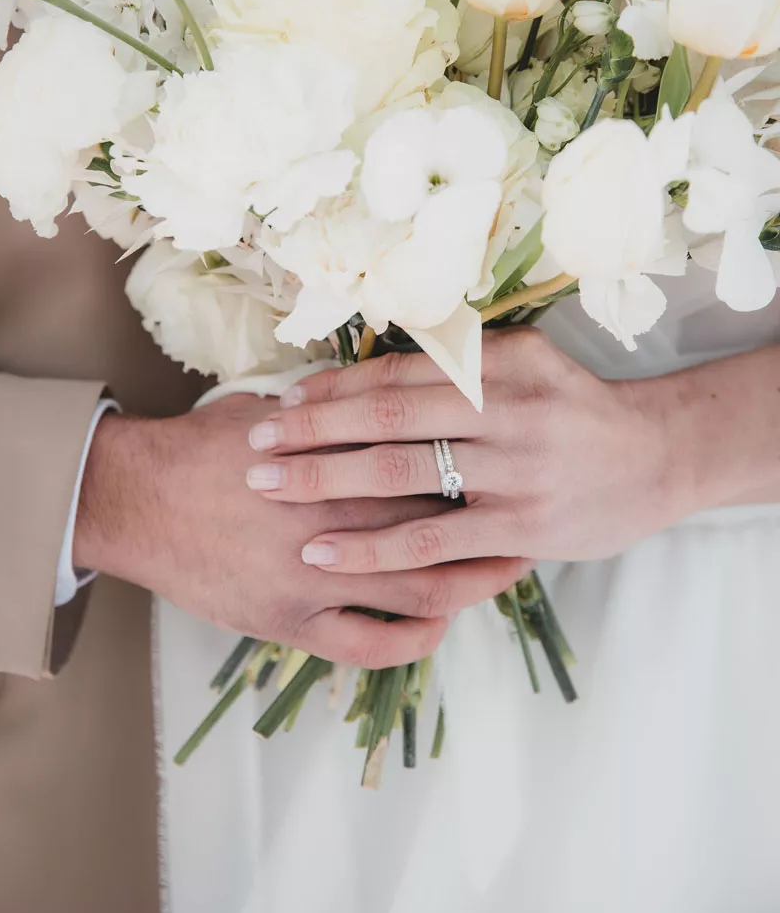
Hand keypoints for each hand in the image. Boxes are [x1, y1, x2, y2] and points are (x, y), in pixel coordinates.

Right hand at [75, 394, 529, 666]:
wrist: (138, 498)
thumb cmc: (208, 446)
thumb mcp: (276, 408)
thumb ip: (338, 407)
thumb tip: (390, 386)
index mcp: (340, 456)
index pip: (433, 458)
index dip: (483, 459)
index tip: (516, 456)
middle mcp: (340, 517)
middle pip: (443, 520)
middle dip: (496, 518)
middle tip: (536, 511)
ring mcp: (319, 576)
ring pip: (421, 588)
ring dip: (474, 581)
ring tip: (507, 568)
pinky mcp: (294, 621)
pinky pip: (371, 644)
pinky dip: (414, 639)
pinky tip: (438, 624)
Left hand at [245, 329, 695, 571]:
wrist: (657, 458)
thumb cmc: (576, 407)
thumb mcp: (526, 361)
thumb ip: (459, 361)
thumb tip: (370, 366)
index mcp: (499, 363)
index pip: (397, 371)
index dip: (334, 386)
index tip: (284, 398)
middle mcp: (505, 409)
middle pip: (387, 415)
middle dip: (312, 428)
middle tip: (255, 441)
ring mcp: (513, 470)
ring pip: (401, 473)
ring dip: (325, 480)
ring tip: (268, 487)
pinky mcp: (519, 528)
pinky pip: (431, 540)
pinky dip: (372, 546)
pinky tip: (322, 551)